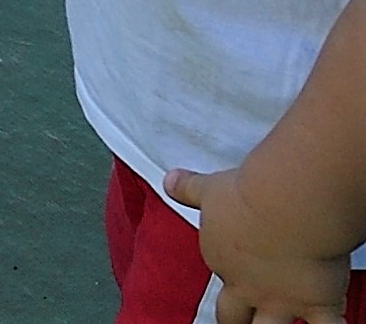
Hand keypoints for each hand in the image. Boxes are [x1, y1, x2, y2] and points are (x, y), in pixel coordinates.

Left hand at [166, 165, 357, 323]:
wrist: (287, 207)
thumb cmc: (248, 196)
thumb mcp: (209, 189)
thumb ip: (189, 189)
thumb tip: (171, 181)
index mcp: (221, 259)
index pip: (219, 271)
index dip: (228, 270)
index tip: (238, 264)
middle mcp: (248, 287)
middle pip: (231, 316)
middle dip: (232, 319)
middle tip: (235, 319)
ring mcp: (283, 299)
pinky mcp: (318, 304)